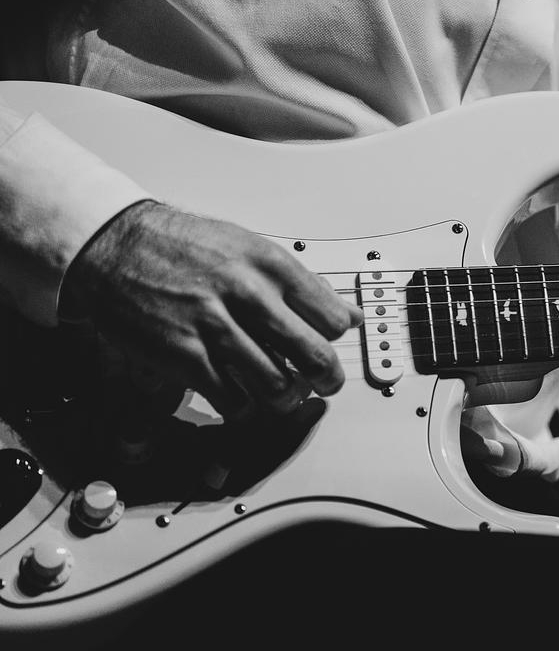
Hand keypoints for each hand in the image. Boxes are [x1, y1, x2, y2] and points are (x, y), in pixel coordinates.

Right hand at [62, 200, 363, 420]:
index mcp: (270, 265)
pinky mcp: (182, 354)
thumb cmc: (186, 245)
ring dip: (285, 398)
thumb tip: (348, 314)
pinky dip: (243, 408)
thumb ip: (302, 284)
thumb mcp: (252, 249)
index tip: (331, 345)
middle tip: (325, 384)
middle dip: (328, 379)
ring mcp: (213, 326)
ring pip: (275, 384)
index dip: (336, 339)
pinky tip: (242, 398)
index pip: (330, 318)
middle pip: (313, 355)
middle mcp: (247, 294)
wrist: (116, 245)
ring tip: (283, 394)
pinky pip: (229, 398)